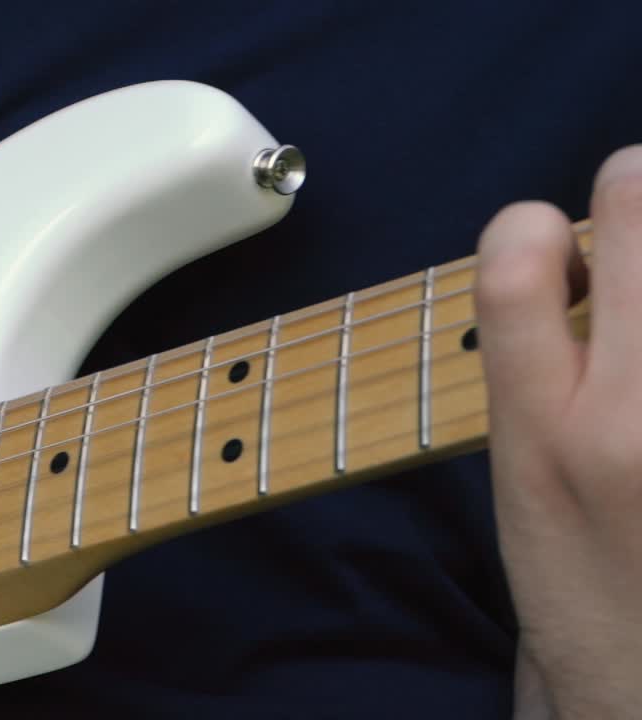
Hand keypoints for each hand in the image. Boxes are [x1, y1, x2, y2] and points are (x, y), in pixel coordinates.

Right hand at [476, 145, 641, 718]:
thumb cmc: (591, 586)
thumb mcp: (523, 481)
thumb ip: (540, 369)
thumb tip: (580, 266)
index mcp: (543, 430)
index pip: (517, 253)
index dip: (533, 228)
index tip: (558, 261)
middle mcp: (637, 413)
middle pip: (639, 198)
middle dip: (633, 200)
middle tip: (636, 244)